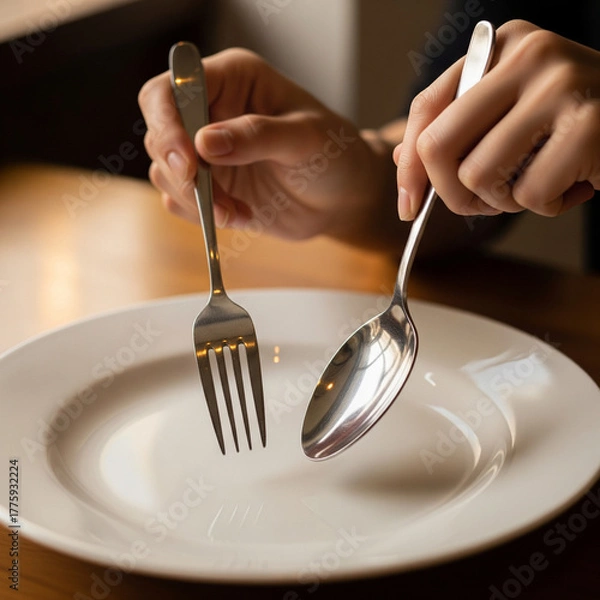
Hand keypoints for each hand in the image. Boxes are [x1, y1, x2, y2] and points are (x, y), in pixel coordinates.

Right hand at [138, 48, 395, 247]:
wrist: (342, 198)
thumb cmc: (333, 154)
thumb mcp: (306, 138)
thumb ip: (258, 136)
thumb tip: (205, 142)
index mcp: (231, 80)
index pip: (170, 90)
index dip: (167, 123)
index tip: (189, 161)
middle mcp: (210, 113)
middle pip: (159, 133)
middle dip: (180, 170)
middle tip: (213, 197)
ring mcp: (206, 153)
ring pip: (165, 172)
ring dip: (195, 199)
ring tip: (236, 212)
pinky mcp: (210, 187)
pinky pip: (181, 201)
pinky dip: (202, 215)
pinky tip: (240, 217)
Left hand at [395, 19, 599, 219]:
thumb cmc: (571, 121)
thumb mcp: (509, 112)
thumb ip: (458, 129)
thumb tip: (402, 158)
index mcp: (498, 48)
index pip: (427, 109)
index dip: (409, 168)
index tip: (408, 205)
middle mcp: (525, 56)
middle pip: (437, 146)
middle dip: (448, 194)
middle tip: (476, 204)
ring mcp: (559, 85)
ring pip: (478, 176)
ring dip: (503, 201)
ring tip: (535, 185)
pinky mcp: (589, 124)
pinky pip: (529, 194)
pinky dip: (544, 205)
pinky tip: (571, 186)